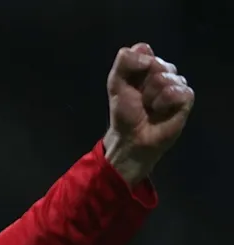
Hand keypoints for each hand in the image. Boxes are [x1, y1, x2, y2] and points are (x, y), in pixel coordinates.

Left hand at [102, 43, 194, 184]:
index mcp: (145, 65)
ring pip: (166, 77)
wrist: (132, 136)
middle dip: (142, 83)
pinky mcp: (186, 97)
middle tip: (140, 98)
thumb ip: (124, 62)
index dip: (135, 65)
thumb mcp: (116, 84)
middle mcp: (163, 70)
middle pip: (155, 63)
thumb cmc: (125, 111)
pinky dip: (164, 102)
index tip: (128, 81)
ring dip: (151, 95)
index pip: (143, 49)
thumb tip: (146, 52)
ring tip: (150, 107)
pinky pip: (176, 91)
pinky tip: (160, 110)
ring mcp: (176, 83)